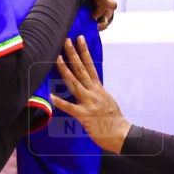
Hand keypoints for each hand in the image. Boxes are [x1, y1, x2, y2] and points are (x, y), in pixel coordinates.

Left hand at [49, 36, 130, 153]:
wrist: (121, 134)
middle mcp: (93, 92)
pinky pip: (70, 107)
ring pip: (75, 83)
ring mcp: (89, 102)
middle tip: (66, 40)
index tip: (79, 38)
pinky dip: (60, 102)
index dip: (84, 51)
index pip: (90, 65)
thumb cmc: (113, 120)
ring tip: (57, 58)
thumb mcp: (106, 100)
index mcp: (98, 88)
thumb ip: (96, 91)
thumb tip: (90, 84)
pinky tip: (51, 96)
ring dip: (65, 70)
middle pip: (81, 70)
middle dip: (73, 54)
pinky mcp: (84, 115)